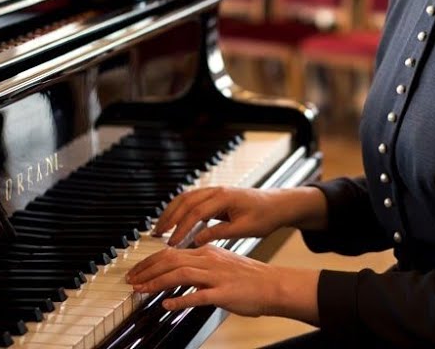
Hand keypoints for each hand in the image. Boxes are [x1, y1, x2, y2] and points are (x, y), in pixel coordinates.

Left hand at [125, 244, 318, 319]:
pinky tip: (167, 305)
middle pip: (171, 260)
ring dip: (157, 283)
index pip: (171, 253)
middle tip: (131, 280)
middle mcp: (210, 260)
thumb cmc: (249, 278)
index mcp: (208, 252)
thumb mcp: (222, 265)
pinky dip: (180, 299)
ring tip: (141, 290)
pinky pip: (198, 296)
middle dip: (146, 270)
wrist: (274, 285)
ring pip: (180, 274)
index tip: (137, 272)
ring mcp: (216, 276)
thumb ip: (201, 267)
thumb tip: (180, 272)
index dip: (150, 262)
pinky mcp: (224, 293)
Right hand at [151, 186, 319, 246]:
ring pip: (185, 198)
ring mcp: (215, 190)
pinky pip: (191, 199)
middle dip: (169, 218)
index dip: (181, 229)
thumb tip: (197, 240)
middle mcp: (217, 191)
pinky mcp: (215, 195)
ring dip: (170, 212)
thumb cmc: (265, 216)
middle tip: (156, 235)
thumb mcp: (245, 229)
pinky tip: (173, 221)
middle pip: (185, 202)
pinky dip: (179, 209)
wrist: (278, 204)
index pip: (196, 213)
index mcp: (225, 198)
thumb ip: (220, 233)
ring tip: (159, 228)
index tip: (171, 244)